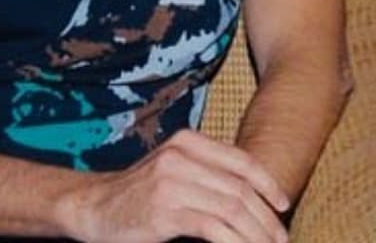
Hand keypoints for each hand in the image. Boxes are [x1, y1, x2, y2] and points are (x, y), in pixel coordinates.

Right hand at [57, 129, 290, 242]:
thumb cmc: (140, 194)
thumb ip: (207, 174)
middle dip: (265, 216)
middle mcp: (181, 157)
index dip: (267, 184)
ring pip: (230, 208)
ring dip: (255, 232)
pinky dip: (233, 241)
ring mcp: (171, 183)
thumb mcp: (174, 170)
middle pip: (239, 188)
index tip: (283, 204)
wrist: (92, 208)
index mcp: (188, 142)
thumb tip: (253, 196)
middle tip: (280, 237)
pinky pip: (212, 227)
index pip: (241, 161)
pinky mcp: (164, 212)